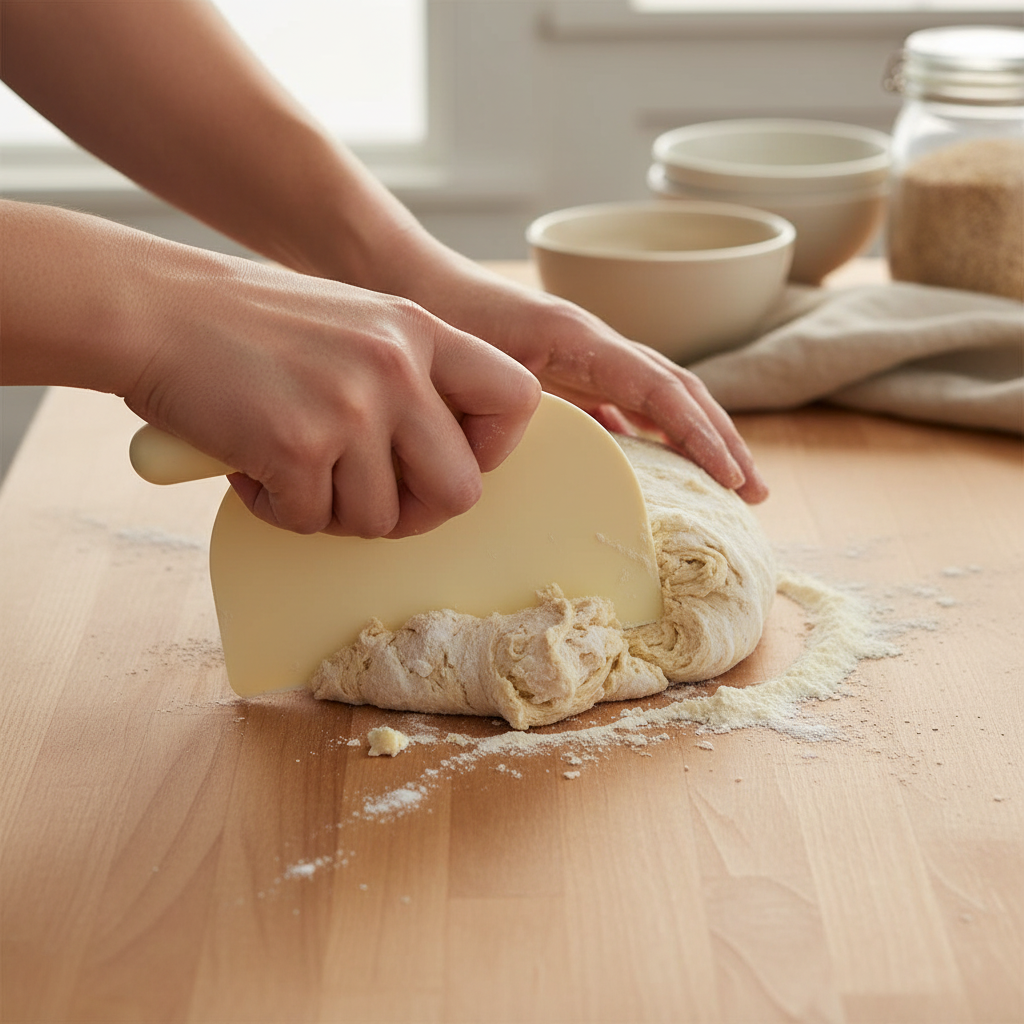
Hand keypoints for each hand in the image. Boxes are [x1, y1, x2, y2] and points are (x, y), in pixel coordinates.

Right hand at [126, 257, 540, 537]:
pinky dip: (280, 509)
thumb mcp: (358, 324)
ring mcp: (351, 407)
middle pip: (462, 490)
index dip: (494, 448)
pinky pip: (313, 521)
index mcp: (421, 332)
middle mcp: (397, 367)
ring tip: (292, 464)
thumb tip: (447, 459)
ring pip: (382, 519)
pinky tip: (253, 466)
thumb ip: (412, 378)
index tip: (449, 458)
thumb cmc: (252, 325)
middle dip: (414, 510)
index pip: (519, 398)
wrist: (155, 309)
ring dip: (333, 510)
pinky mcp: (298, 445)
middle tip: (365, 494)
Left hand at [392, 256, 768, 503]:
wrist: (406, 279)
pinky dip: (650, 430)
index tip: (732, 478)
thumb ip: (525, 407)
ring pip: (659, 395)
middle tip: (754, 490)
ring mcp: (585, 354)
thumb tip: (568, 461)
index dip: (701, 436)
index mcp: (582, 340)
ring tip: (725, 479)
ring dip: (696, 436)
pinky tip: (653, 461)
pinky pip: (624, 400)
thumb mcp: (482, 366)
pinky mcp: (567, 366)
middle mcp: (595, 343)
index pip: (663, 391)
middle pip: (679, 391)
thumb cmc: (441, 318)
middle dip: (721, 440)